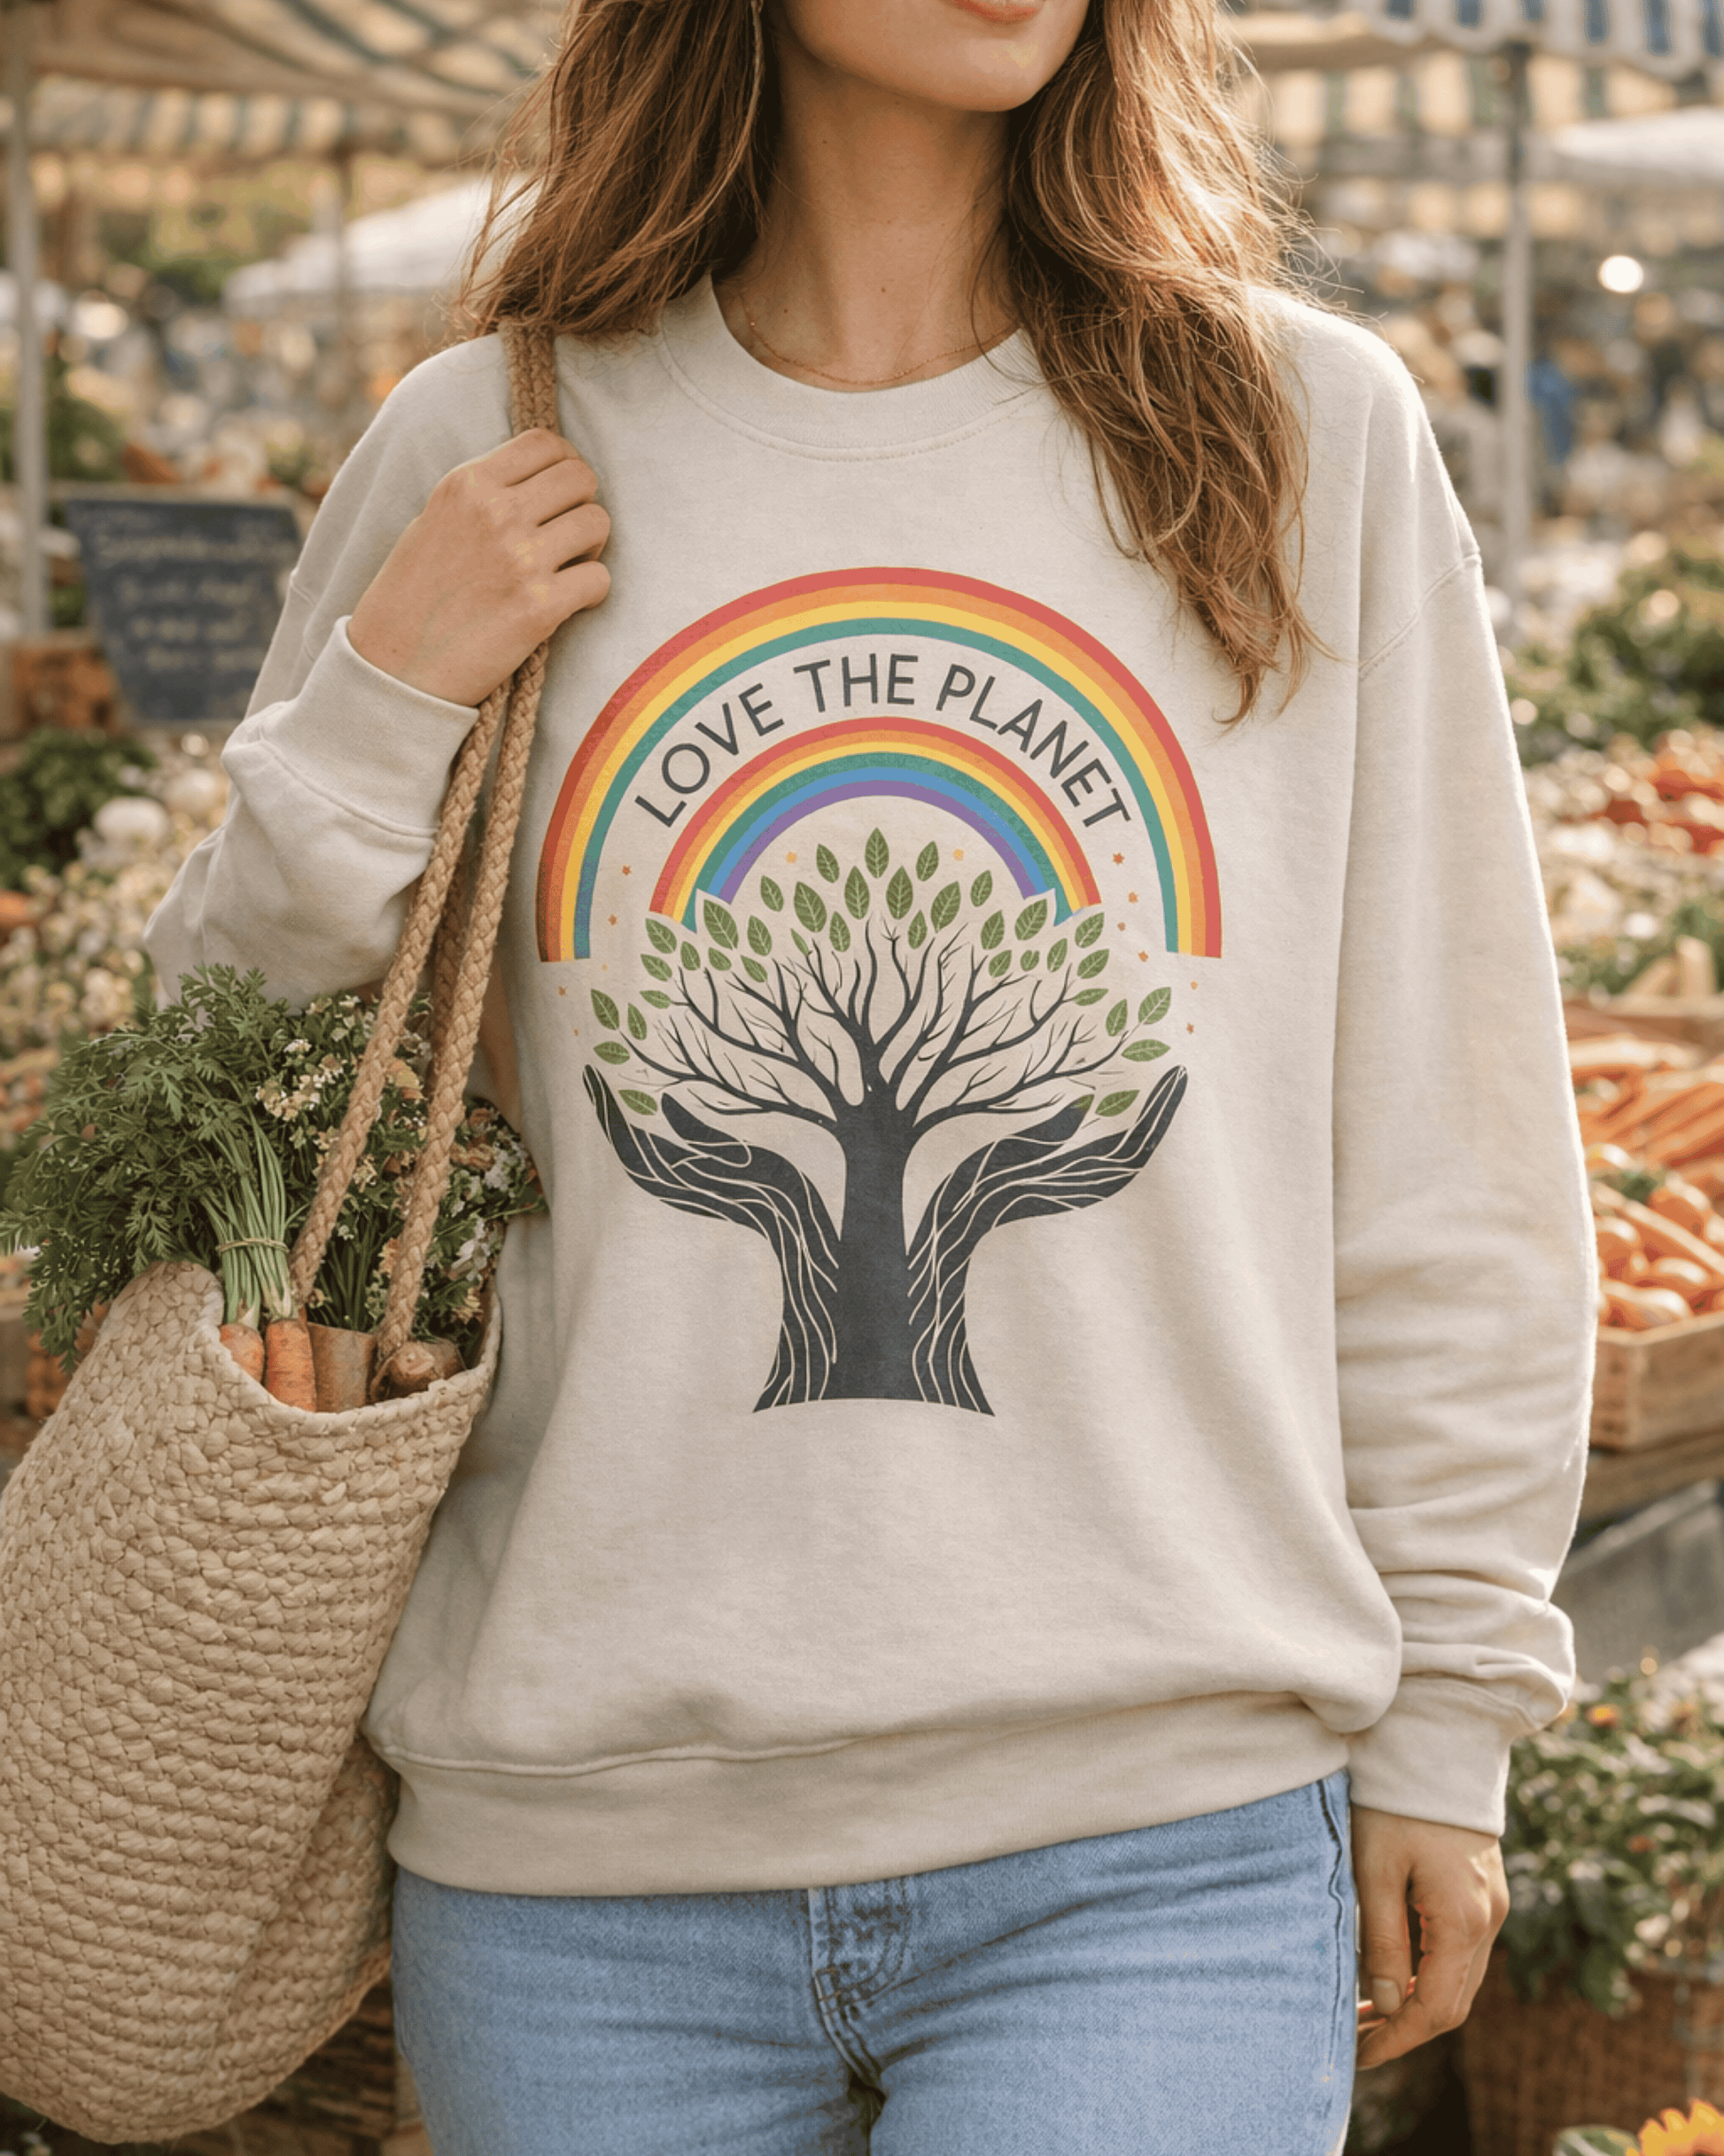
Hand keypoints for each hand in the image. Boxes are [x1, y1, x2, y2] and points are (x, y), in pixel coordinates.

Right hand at [348, 428, 610, 707]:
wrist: (395, 666)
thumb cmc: (413, 596)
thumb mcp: (436, 520)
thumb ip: (485, 494)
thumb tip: (539, 481)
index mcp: (468, 484)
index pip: (546, 443)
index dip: (565, 466)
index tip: (558, 495)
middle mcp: (496, 513)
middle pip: (581, 478)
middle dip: (581, 505)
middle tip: (565, 537)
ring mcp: (520, 559)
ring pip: (597, 523)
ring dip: (590, 548)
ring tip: (565, 570)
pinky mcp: (539, 607)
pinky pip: (598, 579)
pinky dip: (591, 592)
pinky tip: (568, 604)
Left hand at [1352, 1804, 1508, 2071]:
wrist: (1436, 1746)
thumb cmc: (1395, 1803)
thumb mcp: (1375, 1870)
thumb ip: (1381, 1940)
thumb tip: (1386, 2005)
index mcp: (1462, 1921)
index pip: (1436, 2009)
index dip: (1398, 2039)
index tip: (1359, 2054)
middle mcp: (1489, 1920)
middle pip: (1454, 2003)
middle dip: (1406, 2029)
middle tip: (1357, 2040)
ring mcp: (1493, 1905)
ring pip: (1461, 1980)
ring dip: (1417, 2003)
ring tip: (1367, 2012)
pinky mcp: (1485, 1892)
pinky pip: (1464, 1953)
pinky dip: (1431, 1974)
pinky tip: (1394, 1974)